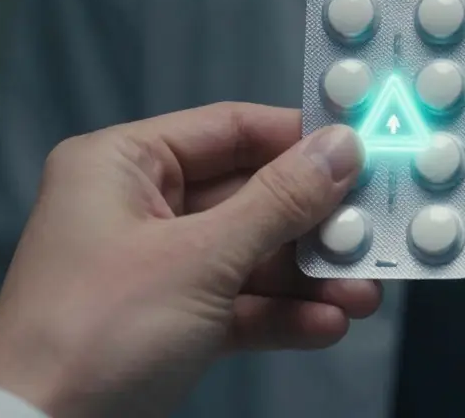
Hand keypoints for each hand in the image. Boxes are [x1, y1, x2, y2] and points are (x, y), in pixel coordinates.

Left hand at [0, 103, 377, 417]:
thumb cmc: (92, 335)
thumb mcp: (201, 259)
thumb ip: (280, 201)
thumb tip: (341, 149)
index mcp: (120, 166)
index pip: (229, 129)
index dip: (299, 139)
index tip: (363, 150)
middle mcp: (135, 207)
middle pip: (250, 195)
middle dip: (314, 223)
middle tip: (372, 230)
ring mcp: (152, 267)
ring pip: (250, 254)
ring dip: (307, 276)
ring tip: (363, 291)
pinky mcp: (165, 320)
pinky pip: (236, 303)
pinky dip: (280, 314)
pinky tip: (326, 324)